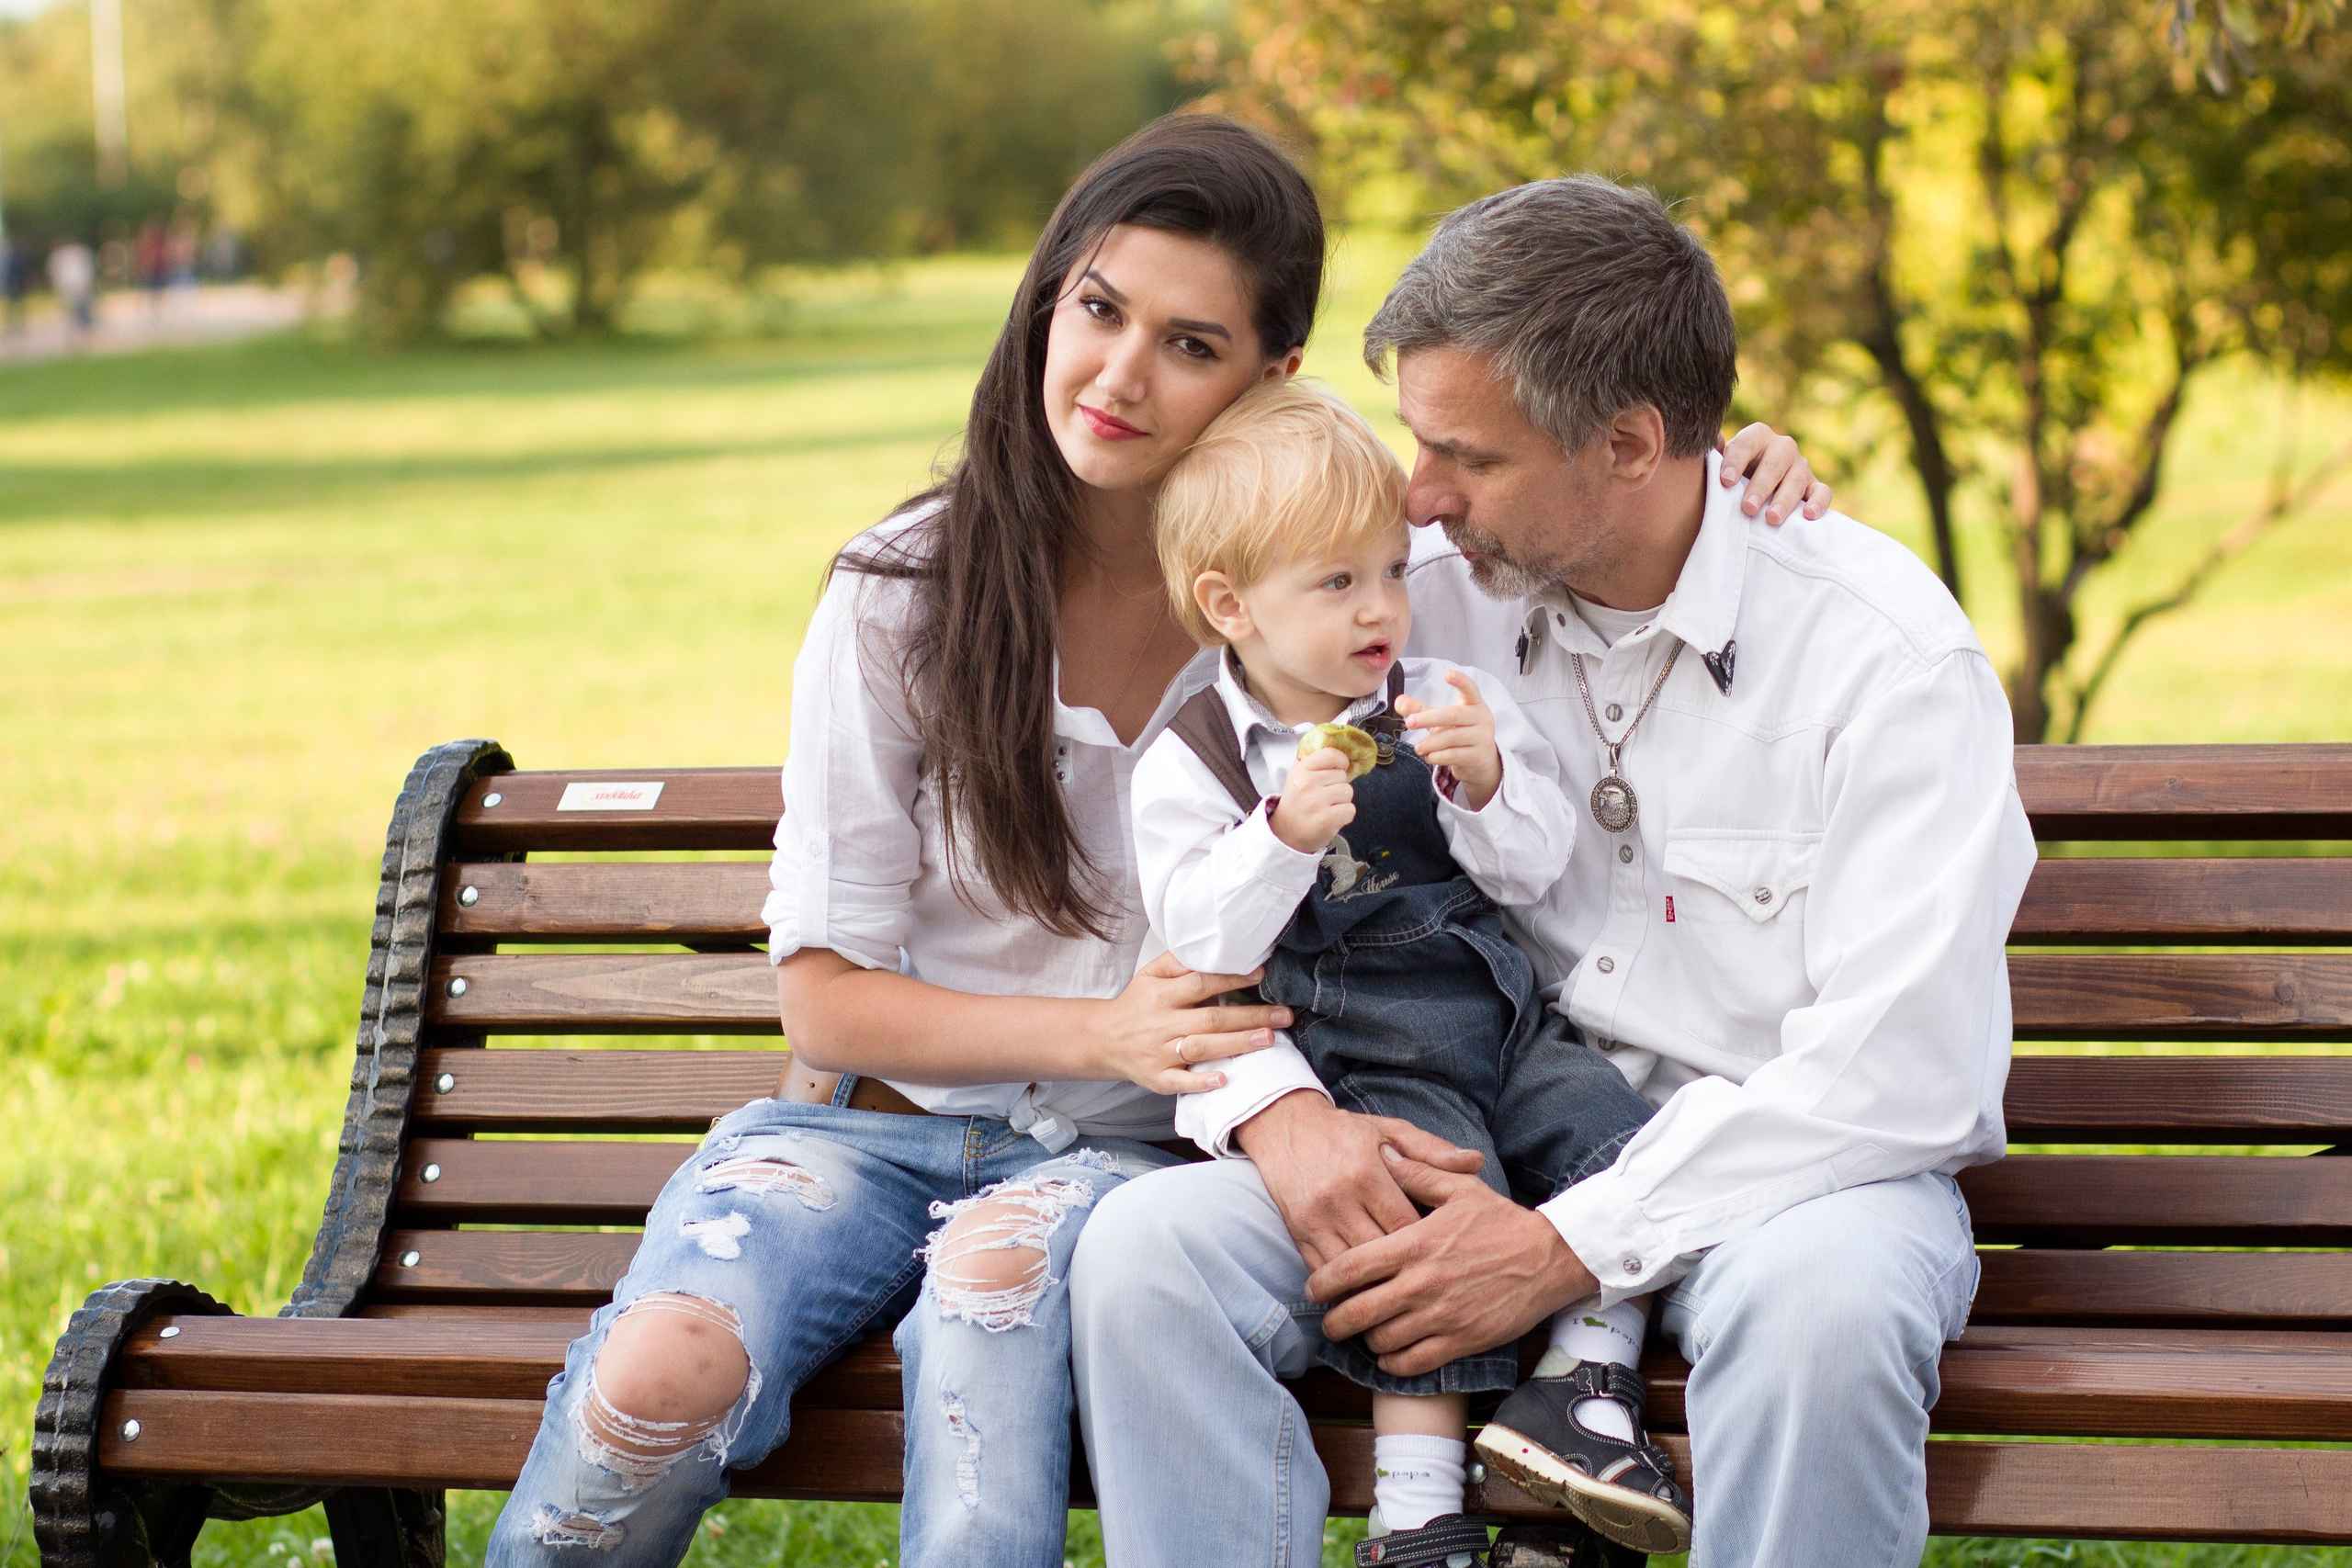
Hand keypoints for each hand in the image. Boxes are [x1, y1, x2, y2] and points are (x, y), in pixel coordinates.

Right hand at [1090, 951, 1290, 1095]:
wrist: (1103, 1040)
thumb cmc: (1137, 1004)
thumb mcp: (1149, 975)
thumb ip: (1178, 962)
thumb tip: (1211, 950)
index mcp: (1162, 995)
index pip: (1199, 984)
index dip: (1230, 979)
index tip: (1260, 976)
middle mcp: (1162, 1024)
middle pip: (1210, 1018)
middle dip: (1249, 1016)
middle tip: (1283, 1015)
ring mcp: (1160, 1053)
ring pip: (1201, 1048)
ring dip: (1235, 1044)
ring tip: (1268, 1040)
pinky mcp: (1158, 1078)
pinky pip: (1180, 1082)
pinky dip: (1202, 1081)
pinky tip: (1225, 1079)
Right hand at [1234, 1091, 1485, 1270]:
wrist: (1285, 1127)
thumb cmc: (1346, 1131)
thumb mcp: (1390, 1130)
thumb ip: (1431, 1150)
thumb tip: (1476, 1161)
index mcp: (1367, 1171)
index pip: (1406, 1224)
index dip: (1428, 1245)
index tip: (1445, 1256)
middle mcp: (1339, 1197)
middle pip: (1380, 1252)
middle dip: (1405, 1271)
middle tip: (1430, 1285)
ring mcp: (1315, 1218)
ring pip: (1351, 1269)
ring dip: (1375, 1286)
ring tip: (1401, 1299)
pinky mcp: (1297, 1231)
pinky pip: (1324, 1271)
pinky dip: (1345, 1287)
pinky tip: (1366, 1294)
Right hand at [1270, 747, 1356, 852]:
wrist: (1286, 834)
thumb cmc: (1297, 803)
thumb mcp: (1297, 777)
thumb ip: (1314, 762)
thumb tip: (1337, 747)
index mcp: (1301, 770)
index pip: (1331, 754)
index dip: (1340, 761)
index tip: (1338, 769)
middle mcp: (1307, 784)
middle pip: (1343, 776)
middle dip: (1338, 786)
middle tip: (1324, 796)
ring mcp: (1317, 802)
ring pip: (1348, 792)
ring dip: (1342, 801)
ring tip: (1328, 807)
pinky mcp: (1326, 820)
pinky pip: (1350, 809)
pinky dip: (1345, 815)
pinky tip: (1332, 818)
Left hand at [1311, 1148, 1597, 1376]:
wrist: (1549, 1258)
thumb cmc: (1501, 1221)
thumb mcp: (1459, 1188)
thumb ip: (1417, 1172)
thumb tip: (1384, 1154)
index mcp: (1414, 1244)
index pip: (1350, 1267)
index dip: (1322, 1282)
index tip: (1313, 1288)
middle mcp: (1421, 1283)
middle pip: (1357, 1312)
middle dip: (1334, 1321)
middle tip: (1329, 1321)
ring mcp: (1441, 1315)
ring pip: (1381, 1339)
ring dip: (1366, 1339)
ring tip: (1364, 1333)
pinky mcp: (1460, 1340)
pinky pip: (1412, 1362)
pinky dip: (1394, 1362)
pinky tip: (1391, 1351)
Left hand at [1394, 670, 1500, 810]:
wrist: (1480, 760)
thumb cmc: (1458, 733)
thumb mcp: (1440, 720)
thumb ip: (1420, 710)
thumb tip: (1398, 701)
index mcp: (1474, 704)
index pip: (1470, 688)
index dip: (1460, 680)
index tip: (1446, 673)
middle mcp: (1482, 718)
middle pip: (1452, 715)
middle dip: (1428, 718)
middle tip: (1409, 723)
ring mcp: (1482, 738)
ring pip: (1451, 737)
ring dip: (1430, 743)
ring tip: (1417, 747)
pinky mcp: (1479, 756)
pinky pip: (1454, 755)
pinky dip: (1437, 756)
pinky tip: (1428, 756)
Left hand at [1719, 422, 1831, 525]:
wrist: (1755, 488)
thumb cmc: (1733, 475)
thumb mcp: (1721, 464)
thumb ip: (1715, 454)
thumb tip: (1713, 440)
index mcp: (1757, 436)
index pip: (1746, 444)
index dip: (1735, 462)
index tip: (1725, 482)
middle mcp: (1782, 447)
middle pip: (1774, 463)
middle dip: (1760, 487)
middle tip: (1748, 508)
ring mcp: (1801, 466)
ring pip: (1797, 479)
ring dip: (1785, 499)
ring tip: (1772, 518)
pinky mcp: (1814, 486)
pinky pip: (1822, 492)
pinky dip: (1818, 503)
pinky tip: (1808, 516)